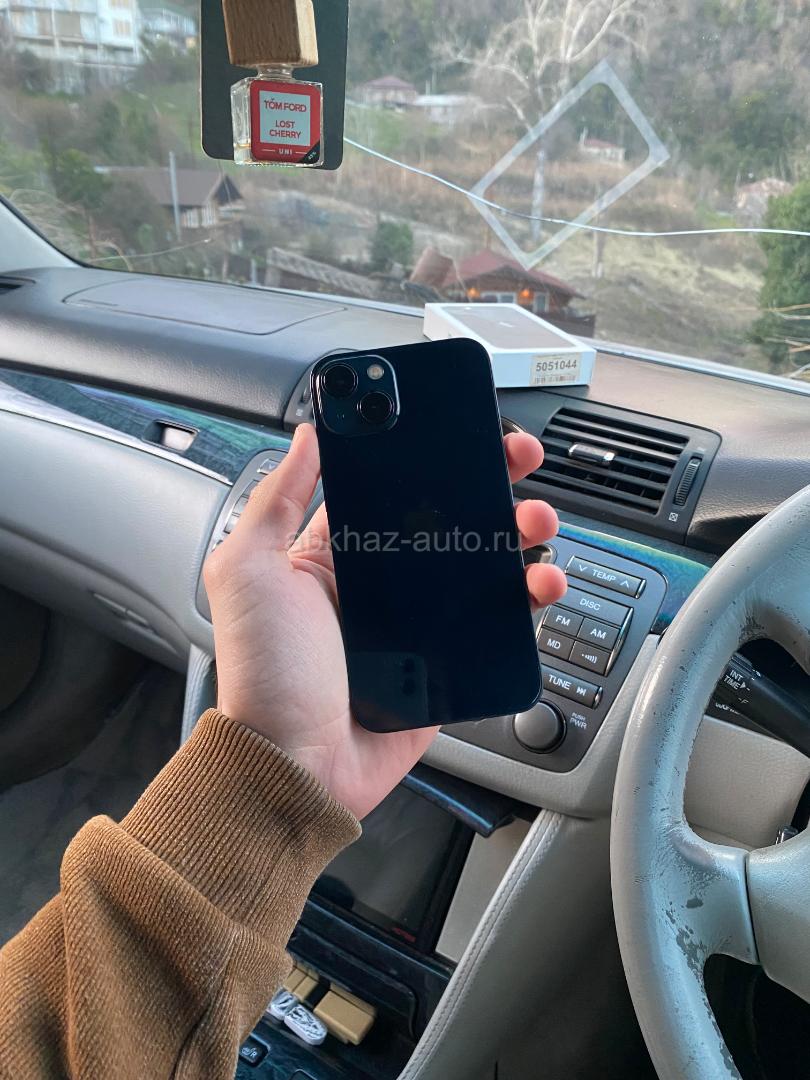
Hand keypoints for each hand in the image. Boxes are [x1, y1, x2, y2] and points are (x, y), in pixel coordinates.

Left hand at [203, 423, 565, 818]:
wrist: (296, 766)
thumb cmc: (264, 673)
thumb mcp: (248, 570)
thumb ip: (276, 499)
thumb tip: (308, 434)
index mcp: (334, 554)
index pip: (391, 488)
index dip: (427, 456)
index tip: (459, 429)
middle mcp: (381, 582)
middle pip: (449, 519)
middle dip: (489, 485)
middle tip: (518, 462)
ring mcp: (419, 622)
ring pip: (483, 564)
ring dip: (519, 535)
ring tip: (536, 522)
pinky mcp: (448, 662)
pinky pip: (497, 622)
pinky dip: (528, 599)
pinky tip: (541, 582)